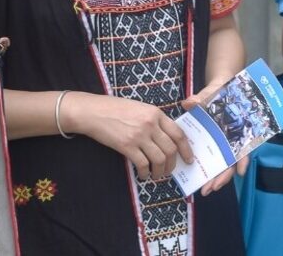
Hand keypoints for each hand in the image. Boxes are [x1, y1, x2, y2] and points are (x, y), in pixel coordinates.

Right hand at [63, 92, 192, 180]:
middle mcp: (150, 124)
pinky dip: (145, 173)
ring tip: (157, 175)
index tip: (188, 159)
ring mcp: (139, 135)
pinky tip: (144, 175)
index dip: (186, 149)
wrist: (93, 112)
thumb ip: (154, 120)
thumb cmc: (116, 108)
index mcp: (156, 113)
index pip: (178, 133)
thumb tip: (167, 138)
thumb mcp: (140, 108)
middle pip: (171, 149)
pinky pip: (143, 164)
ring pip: (159, 158)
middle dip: (173, 164)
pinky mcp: (127, 146)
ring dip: (160, 171)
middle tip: (170, 171)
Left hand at [183, 81, 251, 195]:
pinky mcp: (214, 143)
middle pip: (231, 162)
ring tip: (205, 189)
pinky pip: (212, 158)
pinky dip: (207, 169)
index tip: (240, 172)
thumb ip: (202, 98)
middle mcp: (233, 139)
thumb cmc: (221, 92)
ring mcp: (224, 143)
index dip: (243, 160)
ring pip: (222, 165)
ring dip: (215, 178)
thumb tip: (189, 102)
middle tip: (210, 188)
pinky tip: (199, 177)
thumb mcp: (213, 93)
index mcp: (237, 128)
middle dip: (222, 177)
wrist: (220, 88)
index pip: (243, 147)